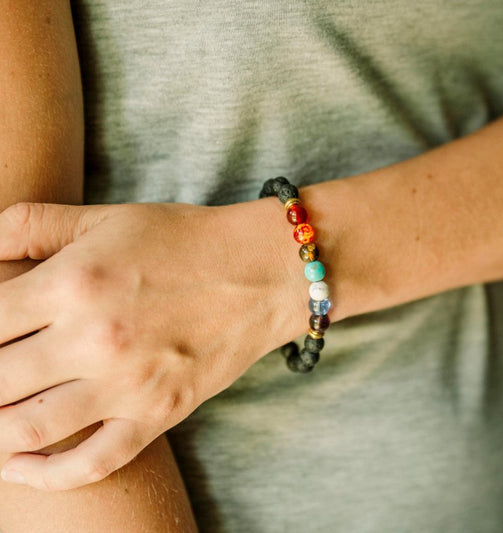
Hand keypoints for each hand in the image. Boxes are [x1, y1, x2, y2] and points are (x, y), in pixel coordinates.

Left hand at [0, 200, 304, 489]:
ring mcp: (129, 384)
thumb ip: (31, 225)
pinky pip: (91, 464)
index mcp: (74, 282)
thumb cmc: (186, 240)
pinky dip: (44, 474)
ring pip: (24, 429)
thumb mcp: (107, 218)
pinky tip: (17, 464)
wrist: (261, 272)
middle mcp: (95, 338)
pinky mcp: (159, 414)